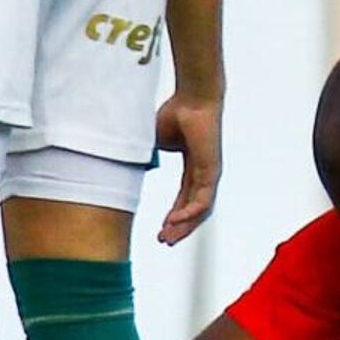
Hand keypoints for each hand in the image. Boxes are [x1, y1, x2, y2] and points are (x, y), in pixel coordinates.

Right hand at [154, 92, 221, 245]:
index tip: (161, 230)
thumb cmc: (175, 113)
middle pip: (193, 209)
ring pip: (199, 209)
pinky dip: (188, 213)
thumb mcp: (152, 143)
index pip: (184, 199)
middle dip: (178, 227)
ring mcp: (210, 174)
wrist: (192, 98)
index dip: (173, 216)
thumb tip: (127, 168)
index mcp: (193, 167)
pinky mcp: (212, 171)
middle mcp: (204, 173)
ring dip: (184, 225)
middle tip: (164, 241)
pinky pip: (201, 200)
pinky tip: (174, 221)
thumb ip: (145, 158)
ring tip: (168, 238)